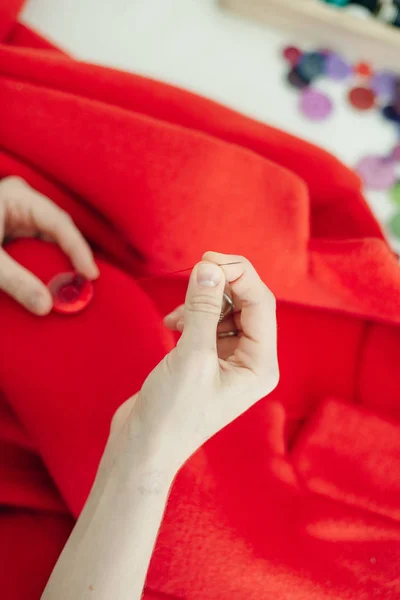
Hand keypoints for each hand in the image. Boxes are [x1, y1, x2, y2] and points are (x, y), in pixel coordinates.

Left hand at [0, 176, 98, 314]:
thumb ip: (15, 281)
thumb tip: (46, 306)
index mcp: (18, 197)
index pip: (59, 223)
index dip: (78, 249)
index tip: (90, 274)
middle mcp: (20, 203)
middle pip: (57, 231)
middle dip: (70, 257)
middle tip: (84, 284)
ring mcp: (15, 217)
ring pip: (47, 241)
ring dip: (57, 264)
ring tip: (69, 286)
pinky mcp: (9, 232)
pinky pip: (34, 249)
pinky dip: (41, 266)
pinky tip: (48, 282)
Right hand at [114, 252, 278, 473]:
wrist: (143, 447)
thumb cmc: (171, 413)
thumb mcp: (190, 356)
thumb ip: (202, 308)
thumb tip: (210, 267)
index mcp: (261, 365)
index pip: (261, 304)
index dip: (239, 274)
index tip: (209, 258)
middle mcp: (251, 361)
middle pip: (246, 304)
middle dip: (221, 286)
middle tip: (195, 270)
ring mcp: (229, 361)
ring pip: (224, 311)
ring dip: (201, 303)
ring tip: (177, 316)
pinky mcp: (206, 360)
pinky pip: (207, 324)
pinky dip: (190, 316)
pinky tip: (172, 325)